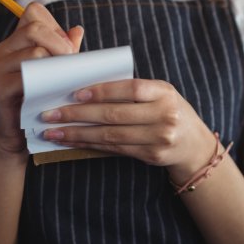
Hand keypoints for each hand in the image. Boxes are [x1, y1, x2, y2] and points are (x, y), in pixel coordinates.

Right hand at [0, 2, 82, 156]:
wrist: (20, 132)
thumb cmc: (41, 97)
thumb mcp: (57, 70)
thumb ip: (65, 49)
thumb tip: (77, 30)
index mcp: (17, 40)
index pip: (34, 12)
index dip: (55, 25)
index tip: (68, 47)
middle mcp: (4, 49)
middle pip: (35, 27)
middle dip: (60, 43)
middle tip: (72, 61)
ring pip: (35, 51)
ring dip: (57, 64)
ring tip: (66, 78)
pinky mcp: (0, 88)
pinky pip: (27, 76)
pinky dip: (46, 81)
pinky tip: (55, 90)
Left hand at [40, 79, 216, 180]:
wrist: (193, 143)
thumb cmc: (169, 110)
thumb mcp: (159, 94)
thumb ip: (132, 91)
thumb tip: (87, 88)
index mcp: (165, 92)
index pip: (130, 89)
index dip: (102, 91)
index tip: (75, 94)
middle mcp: (165, 115)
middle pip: (115, 115)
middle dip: (78, 115)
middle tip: (50, 114)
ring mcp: (160, 138)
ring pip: (111, 135)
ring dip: (78, 133)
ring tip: (53, 132)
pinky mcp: (153, 156)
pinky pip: (116, 149)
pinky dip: (91, 145)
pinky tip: (74, 141)